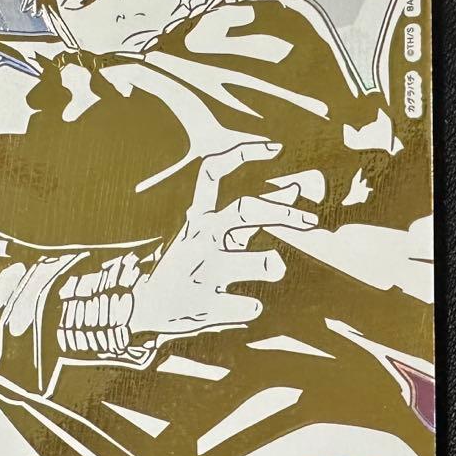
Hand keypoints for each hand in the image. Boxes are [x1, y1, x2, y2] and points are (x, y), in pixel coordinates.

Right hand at [130, 141, 317, 336]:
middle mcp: (202, 239)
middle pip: (246, 210)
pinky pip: (250, 305)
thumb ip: (254, 216)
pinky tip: (242, 305)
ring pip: (262, 261)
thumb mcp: (217, 235)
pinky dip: (252, 306)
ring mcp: (206, 271)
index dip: (243, 155)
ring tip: (270, 269)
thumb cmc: (192, 266)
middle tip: (310, 222)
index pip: (212, 173)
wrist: (146, 308)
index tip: (276, 148)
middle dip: (282, 213)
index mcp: (200, 220)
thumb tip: (295, 189)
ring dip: (271, 264)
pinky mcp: (208, 305)